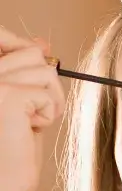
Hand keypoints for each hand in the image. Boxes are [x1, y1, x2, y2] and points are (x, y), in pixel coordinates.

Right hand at [0, 28, 63, 190]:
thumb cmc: (7, 153)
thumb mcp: (19, 103)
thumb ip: (24, 72)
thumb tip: (42, 44)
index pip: (4, 37)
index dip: (28, 51)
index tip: (33, 79)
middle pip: (33, 53)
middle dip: (44, 86)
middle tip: (29, 115)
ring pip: (46, 70)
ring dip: (49, 101)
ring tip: (28, 123)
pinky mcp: (6, 95)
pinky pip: (48, 93)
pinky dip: (49, 114)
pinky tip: (29, 130)